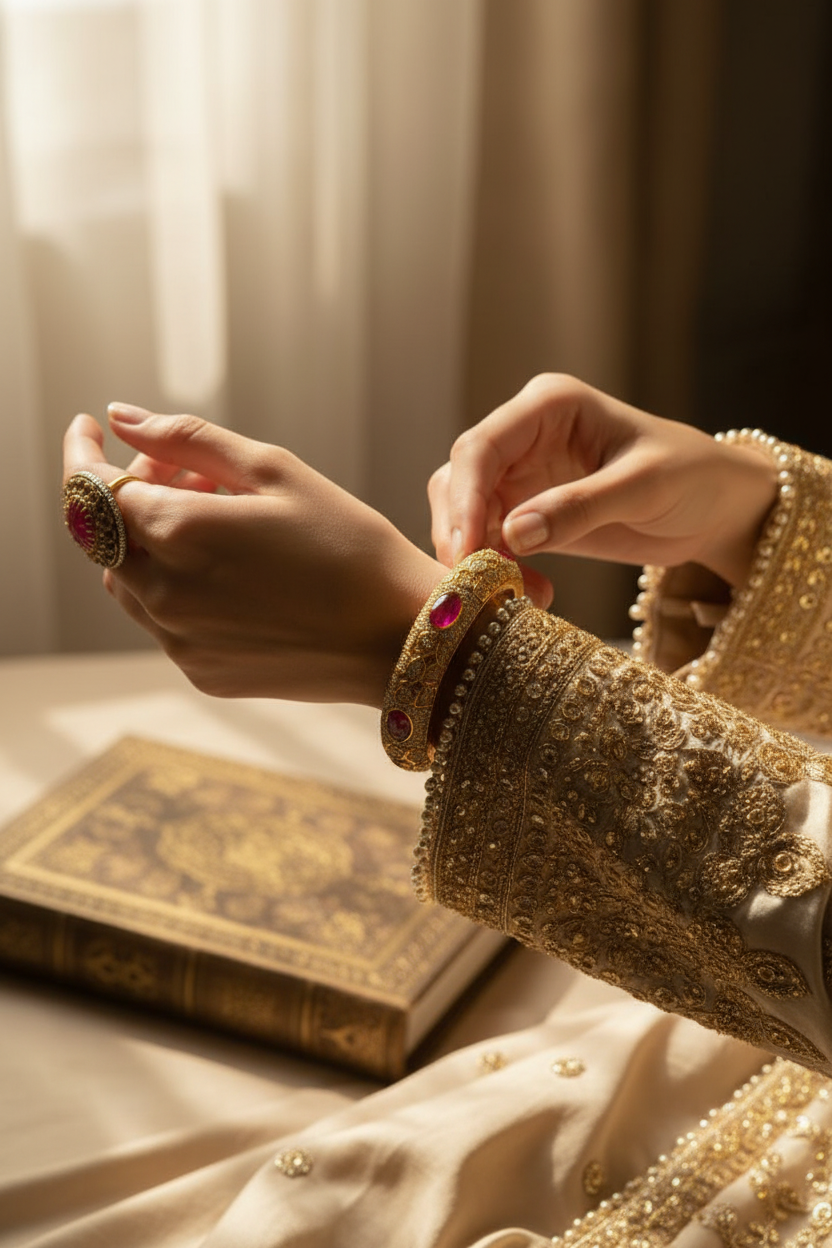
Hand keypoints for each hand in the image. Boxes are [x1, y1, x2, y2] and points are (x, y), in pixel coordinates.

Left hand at [63, 405, 443, 706]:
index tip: (86, 428)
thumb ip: (187, 440)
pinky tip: (239, 576)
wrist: (400, 638)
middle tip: (194, 475)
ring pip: (130, 581)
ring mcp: (180, 641)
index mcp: (179, 534)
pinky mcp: (201, 672)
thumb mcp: (275, 471)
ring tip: (222, 524)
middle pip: (106, 536)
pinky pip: (165, 621)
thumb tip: (118, 417)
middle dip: (133, 495)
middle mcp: (165, 594)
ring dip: (152, 544)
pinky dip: (179, 589)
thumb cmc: (349, 545)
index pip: (91, 488)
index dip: (81, 452)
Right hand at [429, 374, 778, 599]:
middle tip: (476, 584)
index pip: (482, 447)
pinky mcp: (526, 514)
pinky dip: (502, 572)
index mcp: (548, 407)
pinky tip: (536, 593)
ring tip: (517, 593)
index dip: (465, 498)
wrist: (715, 507)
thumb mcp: (645, 487)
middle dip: (461, 533)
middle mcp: (524, 436)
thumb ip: (581, 506)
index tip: (467, 549)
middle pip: (459, 481)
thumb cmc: (692, 477)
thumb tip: (513, 534)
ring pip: (465, 515)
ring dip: (480, 557)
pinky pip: (491, 544)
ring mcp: (522, 476)